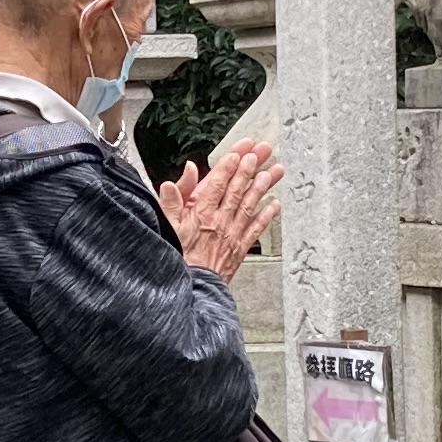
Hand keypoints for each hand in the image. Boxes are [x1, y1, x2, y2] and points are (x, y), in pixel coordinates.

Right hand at [159, 139, 279, 273]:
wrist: (192, 288)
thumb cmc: (177, 258)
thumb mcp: (165, 226)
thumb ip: (171, 201)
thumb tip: (175, 180)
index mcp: (201, 212)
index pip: (217, 183)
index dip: (229, 166)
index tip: (239, 153)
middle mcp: (219, 220)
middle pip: (237, 189)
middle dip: (250, 168)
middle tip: (261, 153)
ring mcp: (232, 233)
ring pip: (249, 204)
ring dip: (262, 186)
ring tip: (272, 172)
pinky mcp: (239, 248)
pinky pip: (256, 228)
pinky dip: (267, 215)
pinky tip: (275, 204)